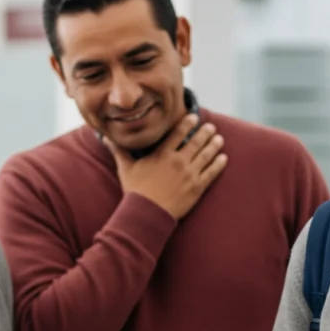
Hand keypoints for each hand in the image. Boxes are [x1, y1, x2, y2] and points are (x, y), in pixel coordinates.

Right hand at [105, 114, 226, 219]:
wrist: (147, 213)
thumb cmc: (135, 191)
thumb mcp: (126, 168)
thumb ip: (119, 151)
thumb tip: (105, 138)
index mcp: (162, 154)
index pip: (178, 133)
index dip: (187, 123)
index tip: (194, 117)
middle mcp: (178, 161)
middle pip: (196, 142)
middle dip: (205, 132)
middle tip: (211, 127)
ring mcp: (189, 174)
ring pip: (206, 155)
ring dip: (214, 145)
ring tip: (219, 138)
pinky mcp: (197, 188)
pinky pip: (211, 173)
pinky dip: (219, 164)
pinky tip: (224, 158)